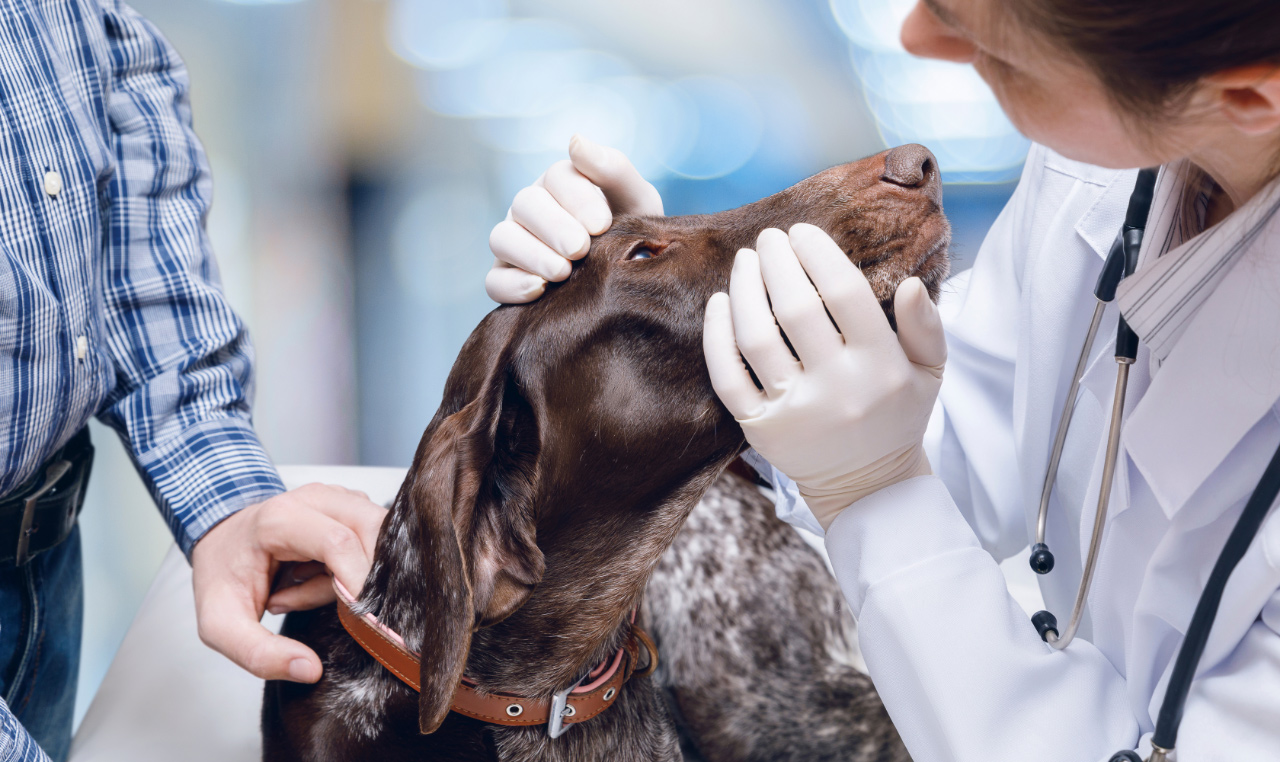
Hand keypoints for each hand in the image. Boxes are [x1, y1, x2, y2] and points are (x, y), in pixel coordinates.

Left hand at [190, 484, 387, 681]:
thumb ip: (259, 653)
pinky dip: (360, 566)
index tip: (365, 623)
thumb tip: (310, 670)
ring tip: (311, 591)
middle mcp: (315, 498)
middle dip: (367, 578)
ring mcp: (337, 498)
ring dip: (360, 573)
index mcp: (280, 518)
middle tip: (334, 610)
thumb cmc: (222, 576)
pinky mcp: (352, 506)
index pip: (339, 542)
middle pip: (372, 530)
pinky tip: (323, 578)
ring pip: (380, 533)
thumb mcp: (221, 626)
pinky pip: (376, 536)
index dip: (360, 583)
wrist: (220, 539)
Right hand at [486, 134, 663, 302]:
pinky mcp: (507, 279)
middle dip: (554, 227)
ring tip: (563, 272)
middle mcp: (531, 209)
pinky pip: (494, 281)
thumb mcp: (636, 199)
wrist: (631, 277)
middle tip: (581, 249)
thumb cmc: (633, 231)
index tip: (602, 225)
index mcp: (561, 182)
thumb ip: (613, 169)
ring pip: (501, 239)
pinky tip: (540, 290)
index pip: (557, 177)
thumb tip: (575, 141)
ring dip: (531, 254)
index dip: (577, 199)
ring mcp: (515, 243)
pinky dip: (512, 285)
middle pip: (524, 204)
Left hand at [703, 224, 945, 529]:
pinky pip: (727, 377)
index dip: (818, 254)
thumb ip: (926, 327)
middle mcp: (836, 388)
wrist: (867, 487)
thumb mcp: (929, 373)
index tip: (802, 232)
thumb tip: (909, 284)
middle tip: (769, 238)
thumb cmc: (896, 416)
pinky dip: (717, 336)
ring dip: (744, 290)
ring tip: (745, 261)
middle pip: (795, 308)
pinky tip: (720, 303)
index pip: (844, 293)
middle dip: (777, 261)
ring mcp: (794, 411)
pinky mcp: (760, 430)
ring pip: (755, 338)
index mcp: (880, 366)